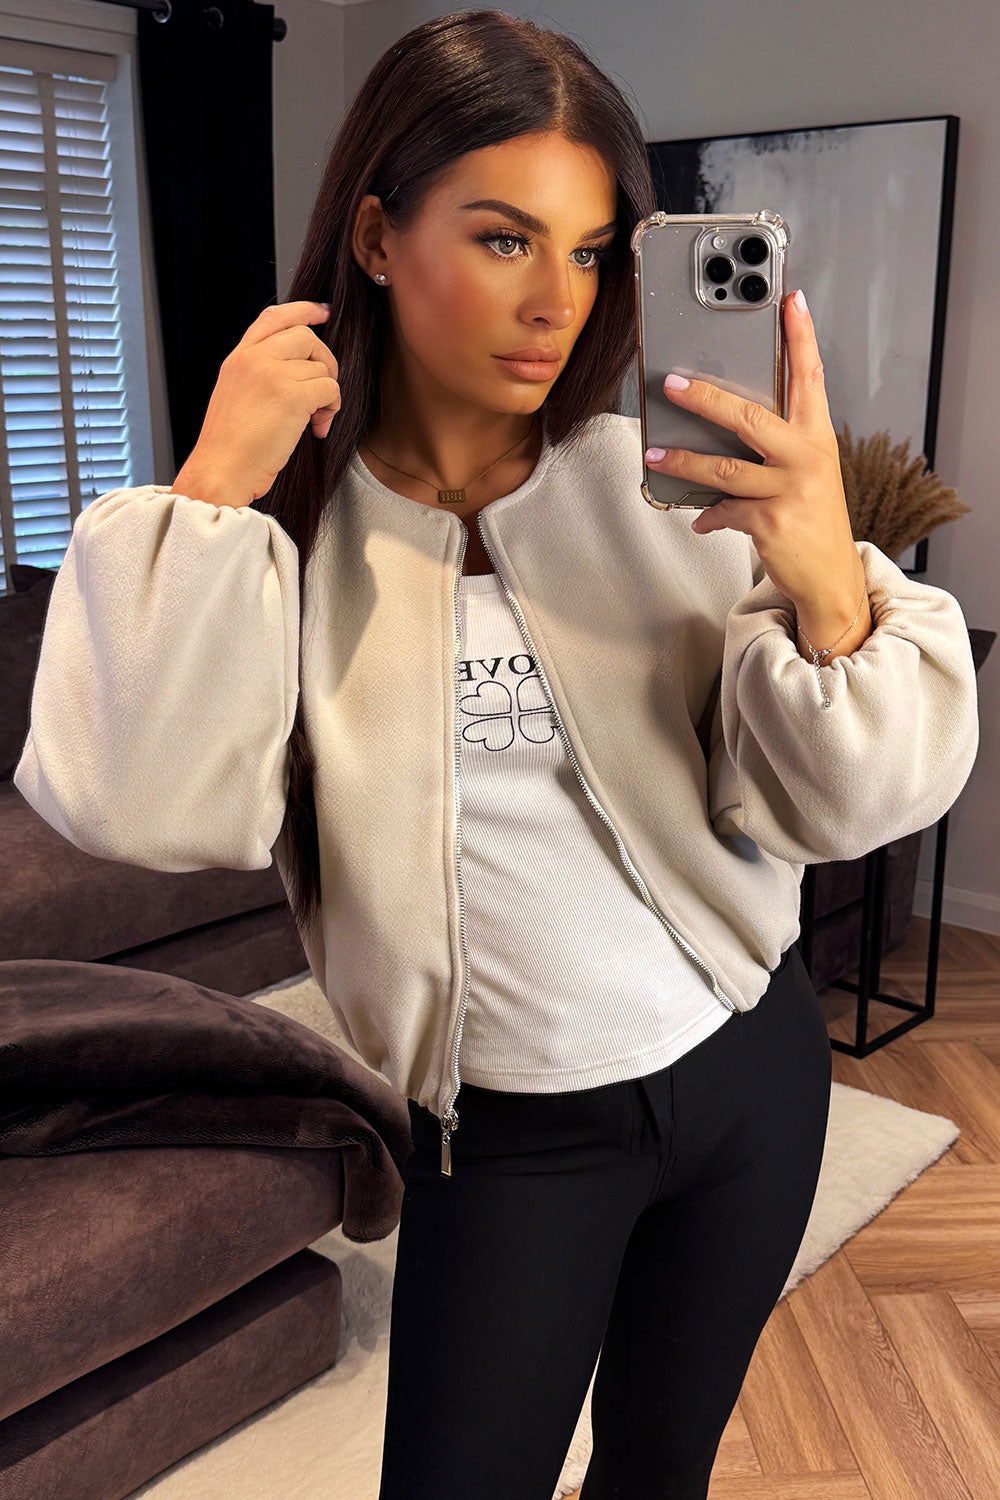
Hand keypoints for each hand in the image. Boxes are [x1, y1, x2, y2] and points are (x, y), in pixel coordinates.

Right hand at [179, 301, 340, 505]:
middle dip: (325, 362)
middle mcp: (254, 359)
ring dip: (327, 395)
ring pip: (321, 368)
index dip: (303, 310)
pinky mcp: (291, 396)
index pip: (273, 317)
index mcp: (239, 358)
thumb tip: (299, 368)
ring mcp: (272, 374)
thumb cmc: (230, 447)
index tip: (323, 311)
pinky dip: (331, 409)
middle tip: (323, 391)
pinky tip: (317, 429)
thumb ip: (259, 375)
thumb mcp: (236, 396)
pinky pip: (330, 389)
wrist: (221, 471)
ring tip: (314, 421)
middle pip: (306, 337)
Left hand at [644, 289, 863, 618]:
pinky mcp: (771, 523)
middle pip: (750, 417)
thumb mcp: (807, 472)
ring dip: (684, 460)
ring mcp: (790, 490)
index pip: (810, 376)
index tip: (790, 300)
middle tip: (673, 383)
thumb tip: (722, 429)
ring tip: (656, 453)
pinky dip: (708, 513)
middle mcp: (806, 458)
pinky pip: (725, 510)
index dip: (800, 337)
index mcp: (816, 437)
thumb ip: (775, 445)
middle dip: (706, 399)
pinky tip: (700, 516)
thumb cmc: (813, 517)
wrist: (830, 575)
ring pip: (725, 468)